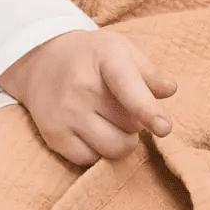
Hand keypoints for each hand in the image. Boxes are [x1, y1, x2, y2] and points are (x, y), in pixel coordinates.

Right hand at [0, 30, 176, 166]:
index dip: (148, 110)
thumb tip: (170, 91)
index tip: (163, 128)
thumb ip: (149, 72)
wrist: (39, 59)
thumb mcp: (121, 50)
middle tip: (120, 106)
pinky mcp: (54, 136)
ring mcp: (66, 113)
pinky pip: (90, 159)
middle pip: (131, 126)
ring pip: (114, 148)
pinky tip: (90, 130)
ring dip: (120, 140)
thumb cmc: (90, 56)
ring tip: (109, 120)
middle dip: (135, 122)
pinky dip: (97, 150)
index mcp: (106, 59)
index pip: (129, 89)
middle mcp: (83, 88)